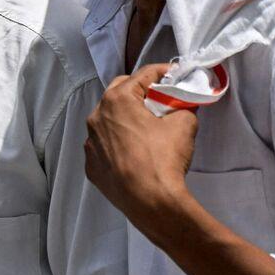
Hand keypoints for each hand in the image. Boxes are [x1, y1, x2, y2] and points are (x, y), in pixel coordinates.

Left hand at [83, 63, 198, 223]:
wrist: (151, 202)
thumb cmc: (164, 158)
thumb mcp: (184, 124)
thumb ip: (183, 106)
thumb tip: (183, 104)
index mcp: (117, 100)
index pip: (143, 75)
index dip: (162, 72)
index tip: (175, 75)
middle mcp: (96, 117)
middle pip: (119, 92)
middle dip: (139, 91)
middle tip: (160, 99)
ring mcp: (90, 143)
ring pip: (108, 120)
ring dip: (125, 118)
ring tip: (145, 128)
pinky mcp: (91, 166)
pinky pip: (104, 146)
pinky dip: (117, 143)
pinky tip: (133, 153)